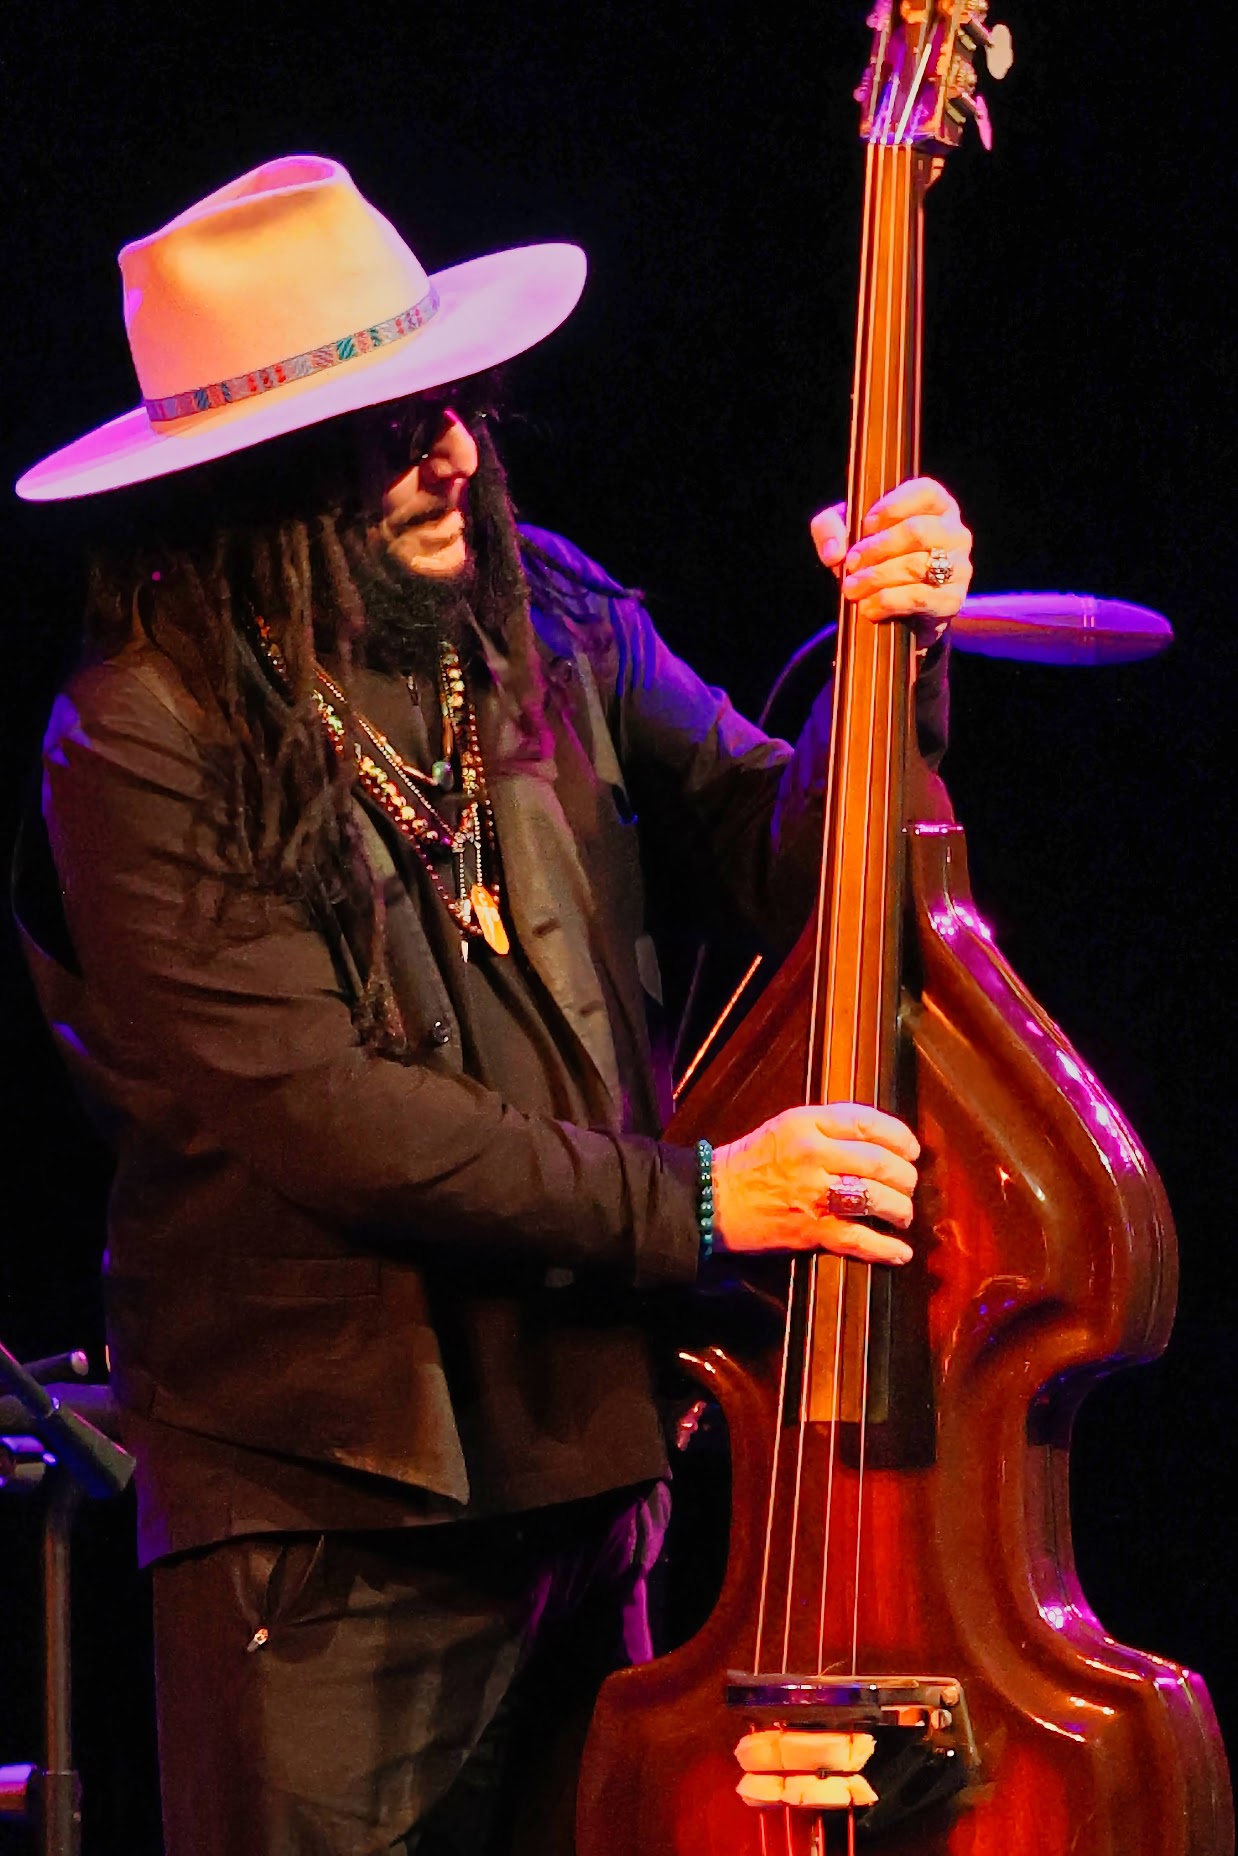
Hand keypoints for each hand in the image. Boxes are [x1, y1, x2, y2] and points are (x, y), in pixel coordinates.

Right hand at [712, 1103, 918, 1266]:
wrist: (713, 1199)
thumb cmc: (749, 1162)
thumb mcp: (785, 1127)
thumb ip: (827, 1129)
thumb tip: (875, 1141)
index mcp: (807, 1122)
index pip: (868, 1122)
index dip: (899, 1137)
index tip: (912, 1149)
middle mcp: (813, 1153)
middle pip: (880, 1162)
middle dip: (905, 1178)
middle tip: (908, 1186)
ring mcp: (813, 1192)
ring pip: (876, 1198)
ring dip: (900, 1210)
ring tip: (902, 1215)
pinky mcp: (810, 1229)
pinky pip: (859, 1239)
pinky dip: (885, 1248)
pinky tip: (900, 1252)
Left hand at [810, 477, 972, 647]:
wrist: (896, 611)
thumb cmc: (875, 560)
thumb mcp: (847, 535)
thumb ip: (830, 529)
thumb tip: (833, 552)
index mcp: (937, 506)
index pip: (925, 492)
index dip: (893, 506)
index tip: (866, 524)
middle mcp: (955, 532)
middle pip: (917, 531)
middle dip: (876, 548)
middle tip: (851, 563)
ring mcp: (959, 567)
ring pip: (916, 566)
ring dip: (877, 577)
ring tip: (852, 588)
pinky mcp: (951, 600)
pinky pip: (919, 598)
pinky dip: (887, 602)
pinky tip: (868, 607)